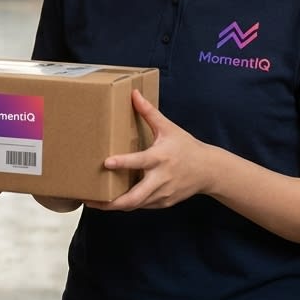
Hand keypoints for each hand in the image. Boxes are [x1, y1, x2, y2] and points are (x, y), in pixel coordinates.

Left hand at [87, 90, 214, 211]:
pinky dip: (129, 204)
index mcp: (161, 158)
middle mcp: (161, 179)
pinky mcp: (164, 203)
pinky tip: (114, 201)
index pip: (140, 161)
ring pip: (136, 204)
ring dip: (115, 205)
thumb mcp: (169, 128)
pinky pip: (143, 206)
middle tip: (90, 200)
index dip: (123, 163)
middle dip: (112, 202)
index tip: (106, 163)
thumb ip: (149, 112)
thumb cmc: (186, 147)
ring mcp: (163, 194)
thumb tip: (134, 93)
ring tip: (95, 203)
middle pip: (135, 197)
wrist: (209, 170)